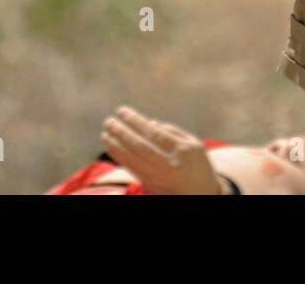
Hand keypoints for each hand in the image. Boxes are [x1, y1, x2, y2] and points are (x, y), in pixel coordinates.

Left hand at [101, 106, 222, 195]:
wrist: (200, 194)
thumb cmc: (197, 164)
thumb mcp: (193, 144)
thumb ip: (172, 131)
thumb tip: (148, 123)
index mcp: (182, 150)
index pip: (153, 133)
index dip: (135, 121)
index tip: (121, 111)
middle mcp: (169, 164)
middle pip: (139, 147)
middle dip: (121, 132)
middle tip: (108, 121)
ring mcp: (158, 176)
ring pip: (131, 160)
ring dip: (115, 145)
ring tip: (105, 132)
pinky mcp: (150, 185)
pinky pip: (130, 168)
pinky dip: (118, 156)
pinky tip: (111, 146)